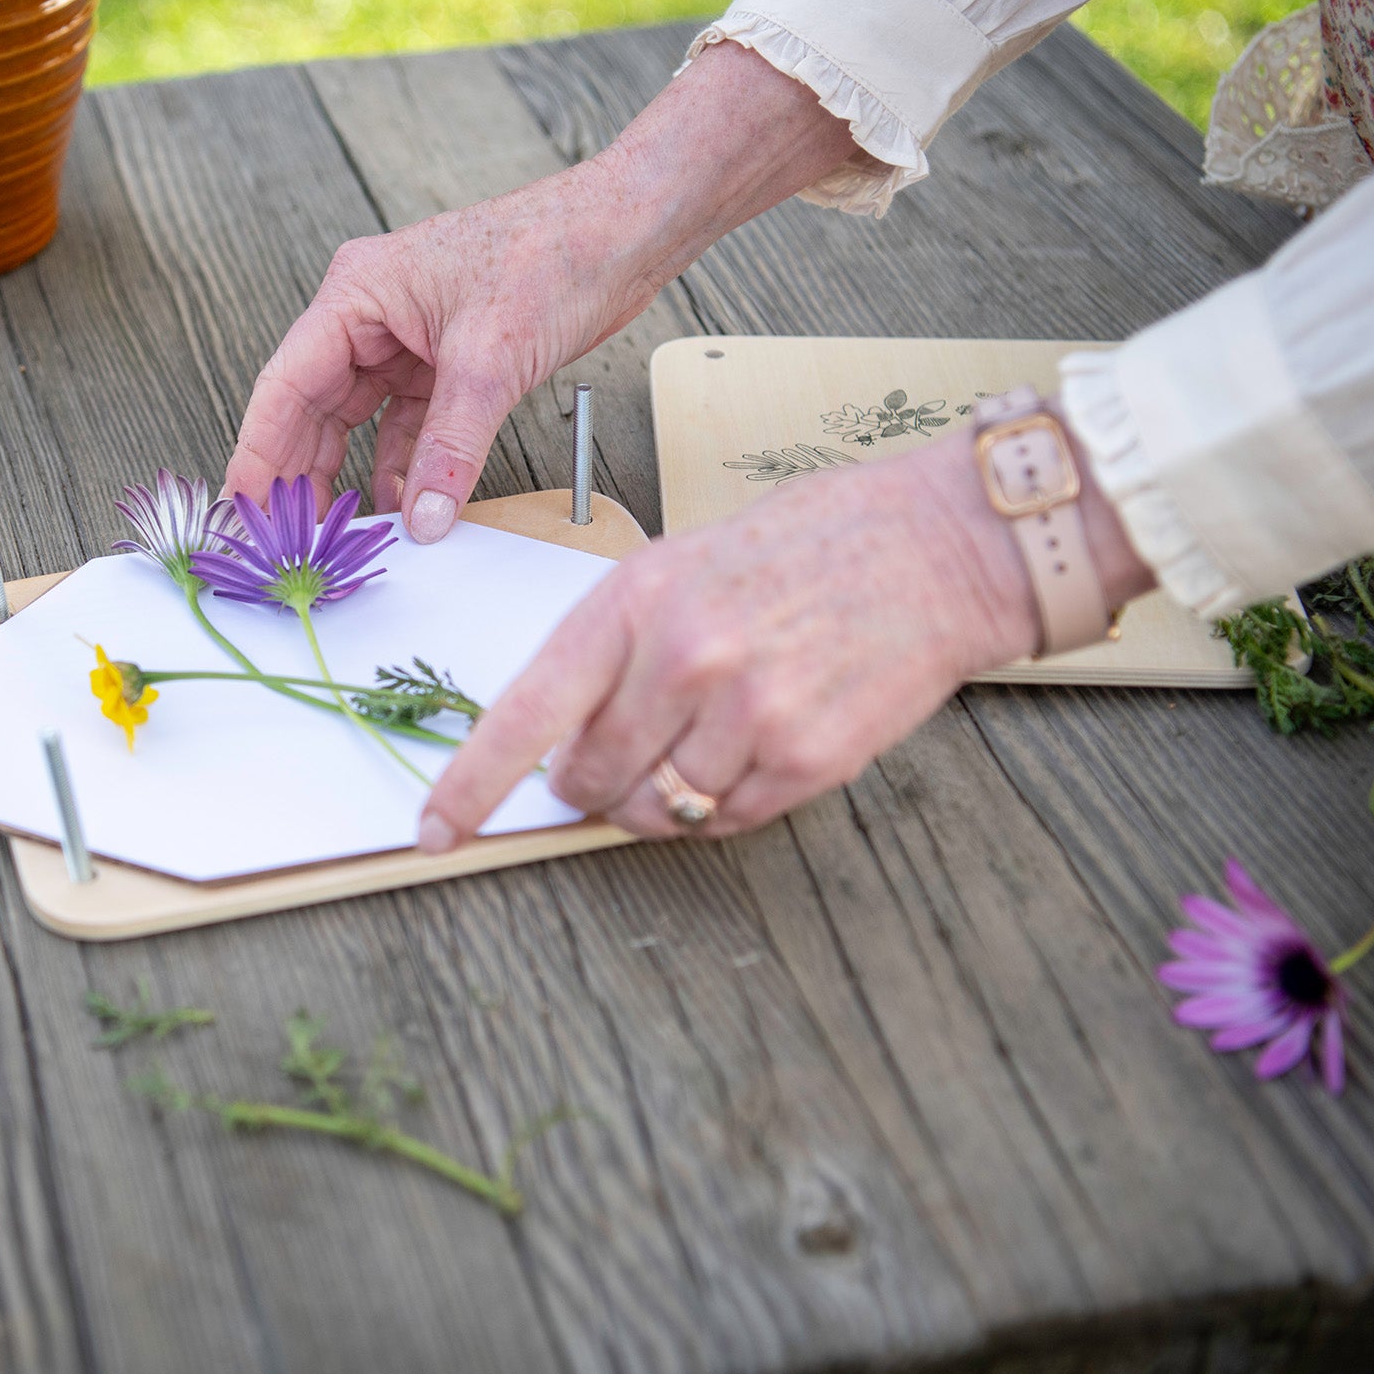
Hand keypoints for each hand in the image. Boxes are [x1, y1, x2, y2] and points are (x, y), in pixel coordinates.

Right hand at [225, 43, 859, 540]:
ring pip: (357, 422)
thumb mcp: (491, 359)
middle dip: (299, 476)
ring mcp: (408, 338)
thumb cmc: (555, 253)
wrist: (626, 230)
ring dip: (351, 477)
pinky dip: (406, 467)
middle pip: (312, 409)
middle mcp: (371, 315)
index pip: (285, 386)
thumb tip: (420, 520)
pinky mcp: (448, 361)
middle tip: (287, 543)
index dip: (259, 455)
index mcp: (356, 293)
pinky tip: (405, 510)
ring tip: (338, 538)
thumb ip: (448, 449)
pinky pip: (408, 426)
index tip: (243, 513)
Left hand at [416, 429, 1156, 847]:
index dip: (472, 782)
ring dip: (664, 799)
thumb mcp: (682, 565)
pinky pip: (729, 821)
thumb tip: (563, 743)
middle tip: (624, 757)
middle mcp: (682, 657)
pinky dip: (729, 803)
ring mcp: (745, 713)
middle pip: (590, 778)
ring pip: (660, 809)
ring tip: (711, 737)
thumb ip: (617, 650)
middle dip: (592, 785)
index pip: (526, 712)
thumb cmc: (807, 546)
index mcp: (634, 599)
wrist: (937, 546)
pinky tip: (760, 745)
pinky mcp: (805, 759)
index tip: (436, 827)